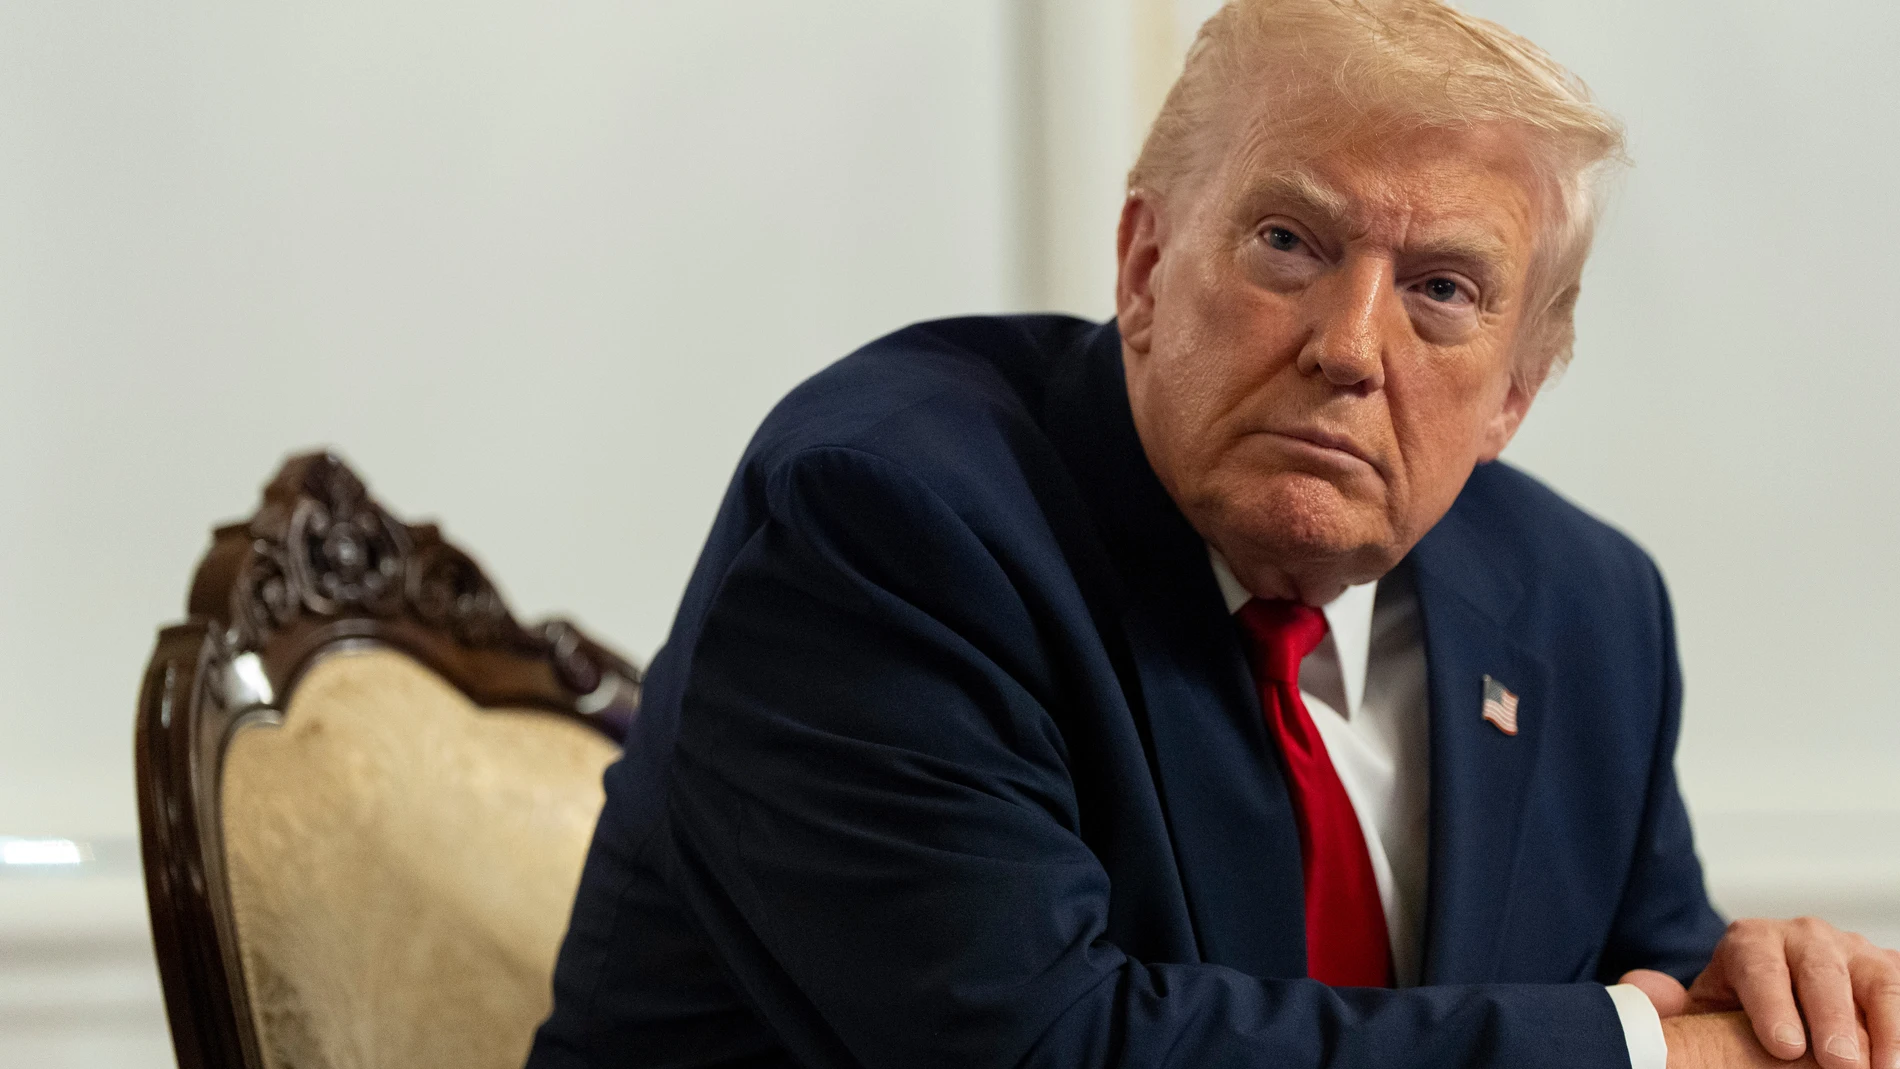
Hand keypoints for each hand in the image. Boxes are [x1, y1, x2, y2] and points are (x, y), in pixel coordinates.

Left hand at [1620, 917, 1899, 1068]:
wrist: (1779, 994)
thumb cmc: (1740, 1007)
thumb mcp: (1706, 1005)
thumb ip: (1673, 1003)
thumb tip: (1641, 985)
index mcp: (1751, 941)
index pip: (1759, 965)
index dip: (1773, 1006)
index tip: (1784, 1048)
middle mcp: (1805, 936)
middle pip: (1820, 971)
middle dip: (1831, 1019)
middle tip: (1838, 1065)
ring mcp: (1852, 950)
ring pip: (1875, 979)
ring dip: (1883, 1025)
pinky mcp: (1885, 970)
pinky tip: (1896, 1058)